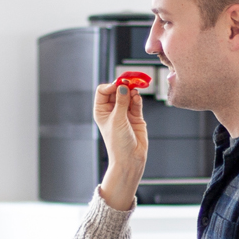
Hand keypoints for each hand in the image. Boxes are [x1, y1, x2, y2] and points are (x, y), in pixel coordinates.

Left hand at [94, 82, 146, 209]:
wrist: (130, 158)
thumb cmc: (118, 142)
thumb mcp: (117, 119)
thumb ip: (121, 101)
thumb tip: (123, 85)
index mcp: (101, 111)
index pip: (103, 91)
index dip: (110, 85)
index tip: (119, 84)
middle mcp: (112, 111)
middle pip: (116, 91)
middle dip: (123, 85)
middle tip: (130, 80)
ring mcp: (124, 113)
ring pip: (127, 95)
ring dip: (131, 91)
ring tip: (135, 91)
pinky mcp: (135, 117)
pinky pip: (136, 103)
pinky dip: (137, 99)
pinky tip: (137, 98)